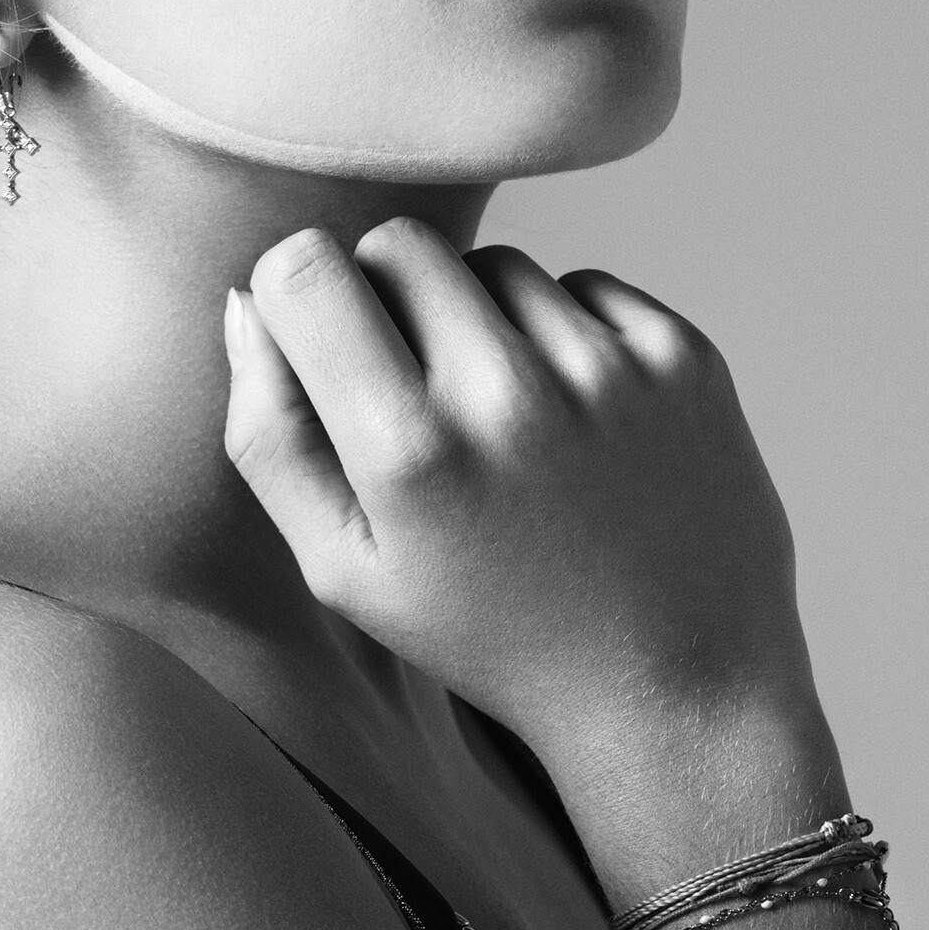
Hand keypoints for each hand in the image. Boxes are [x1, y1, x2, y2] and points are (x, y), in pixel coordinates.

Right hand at [224, 218, 833, 788]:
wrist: (674, 686)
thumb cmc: (491, 634)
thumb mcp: (345, 571)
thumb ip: (270, 435)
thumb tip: (245, 300)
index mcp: (408, 450)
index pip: (307, 270)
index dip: (299, 294)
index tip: (324, 341)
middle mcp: (508, 392)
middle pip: (401, 242)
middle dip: (389, 295)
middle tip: (417, 388)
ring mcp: (608, 367)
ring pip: (497, 262)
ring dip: (484, 318)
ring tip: (506, 423)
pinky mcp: (684, 356)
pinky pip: (584, 286)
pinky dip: (568, 336)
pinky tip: (580, 426)